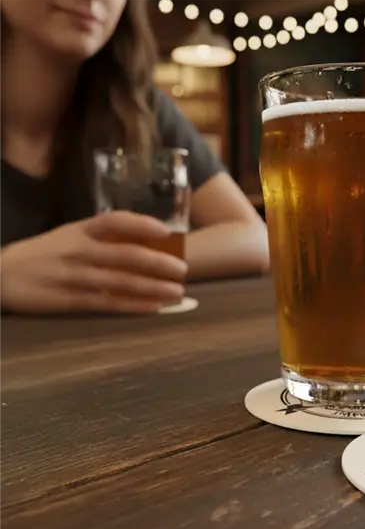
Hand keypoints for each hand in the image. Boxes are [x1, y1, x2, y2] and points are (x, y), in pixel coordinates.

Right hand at [0, 211, 187, 313]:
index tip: (167, 231)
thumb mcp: (68, 237)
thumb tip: (145, 241)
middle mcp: (78, 251)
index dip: (142, 224)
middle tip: (183, 269)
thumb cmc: (43, 254)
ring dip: (153, 287)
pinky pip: (108, 303)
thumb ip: (100, 237)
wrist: (1, 275)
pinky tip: (154, 307)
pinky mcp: (70, 300)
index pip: (114, 221)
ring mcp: (74, 276)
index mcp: (78, 230)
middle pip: (126, 255)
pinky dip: (134, 305)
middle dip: (159, 262)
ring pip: (122, 282)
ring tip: (177, 291)